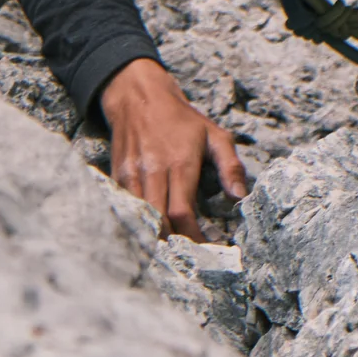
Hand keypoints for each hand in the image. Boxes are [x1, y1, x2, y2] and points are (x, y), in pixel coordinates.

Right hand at [101, 58, 247, 240]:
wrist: (138, 96)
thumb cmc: (181, 119)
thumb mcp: (214, 135)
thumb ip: (230, 166)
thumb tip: (240, 197)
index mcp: (180, 162)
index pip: (183, 213)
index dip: (193, 238)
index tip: (206, 252)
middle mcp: (153, 170)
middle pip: (159, 221)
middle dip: (173, 244)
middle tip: (189, 260)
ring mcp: (131, 174)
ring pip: (140, 218)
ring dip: (154, 238)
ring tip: (171, 254)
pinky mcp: (118, 175)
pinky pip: (126, 208)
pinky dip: (138, 224)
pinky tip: (150, 236)